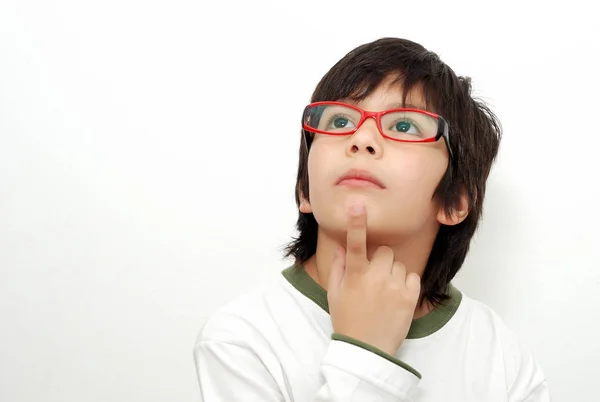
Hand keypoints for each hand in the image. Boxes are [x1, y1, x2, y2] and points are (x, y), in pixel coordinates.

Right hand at [327, 202, 420, 355]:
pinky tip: (395, 298)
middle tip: (372, 278)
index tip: (358, 204)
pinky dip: (405, 283)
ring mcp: (395, 286)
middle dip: (379, 260)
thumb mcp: (335, 294)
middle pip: (384, 251)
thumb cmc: (348, 320)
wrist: (367, 350)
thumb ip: (339, 267)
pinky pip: (412, 276)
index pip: (355, 243)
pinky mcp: (411, 296)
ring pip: (398, 264)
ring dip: (392, 273)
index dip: (356, 222)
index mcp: (355, 275)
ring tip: (383, 293)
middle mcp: (376, 277)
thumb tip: (341, 247)